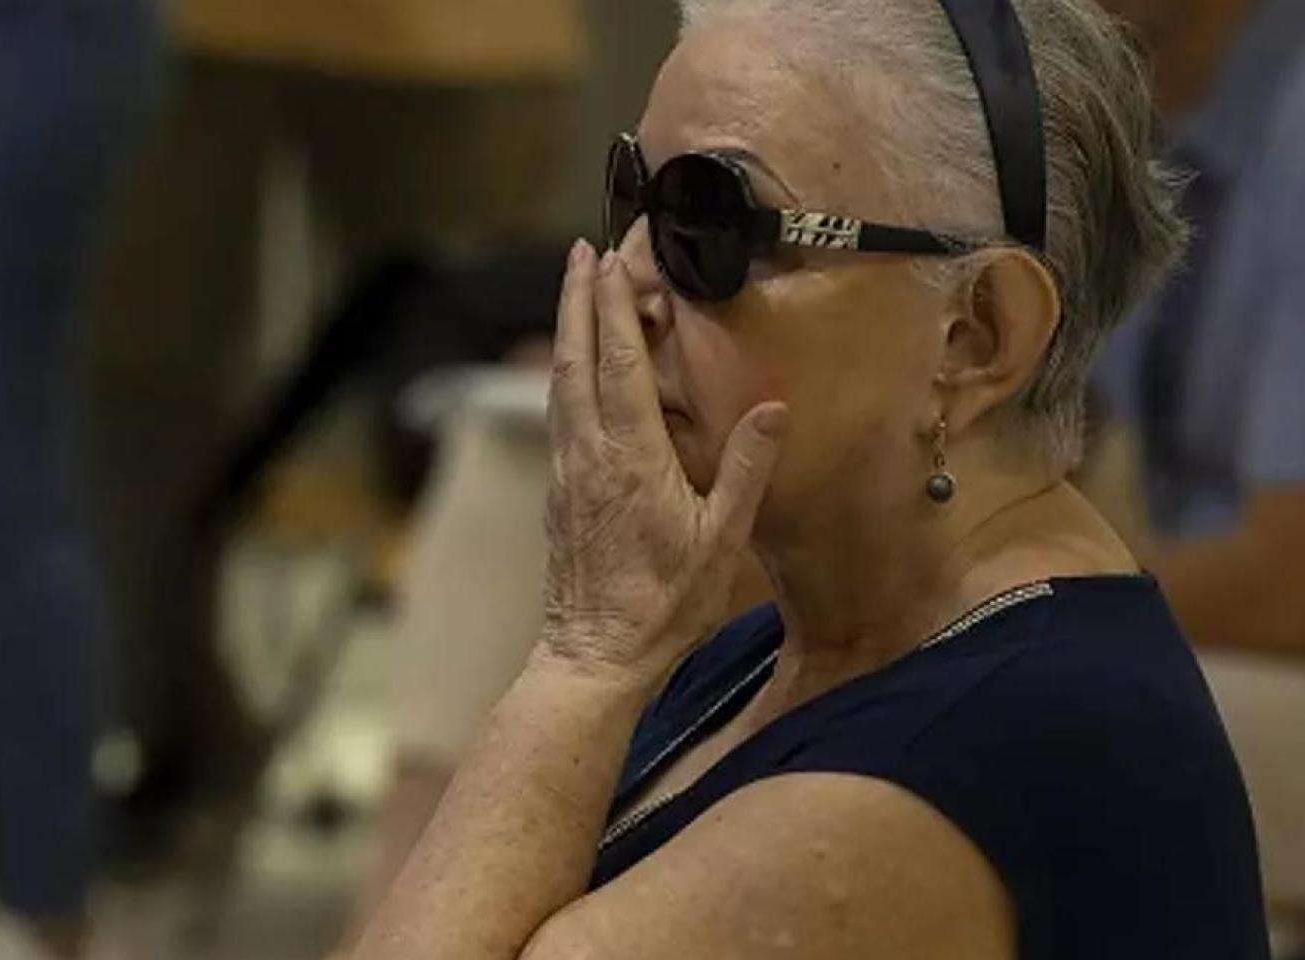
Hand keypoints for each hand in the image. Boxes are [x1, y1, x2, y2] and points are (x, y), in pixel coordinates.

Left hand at [540, 242, 788, 682]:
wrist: (594, 654)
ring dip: (568, 330)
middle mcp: (588, 451)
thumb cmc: (664, 604)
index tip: (610, 255)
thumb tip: (774, 407)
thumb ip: (747, 470)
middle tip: (582, 250)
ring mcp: (568, 470)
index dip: (612, 302)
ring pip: (561, 383)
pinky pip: (560, 413)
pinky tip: (576, 371)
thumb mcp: (721, 540)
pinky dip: (567, 373)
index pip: (617, 359)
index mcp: (629, 454)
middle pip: (576, 356)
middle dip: (578, 298)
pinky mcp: (560, 490)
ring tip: (577, 292)